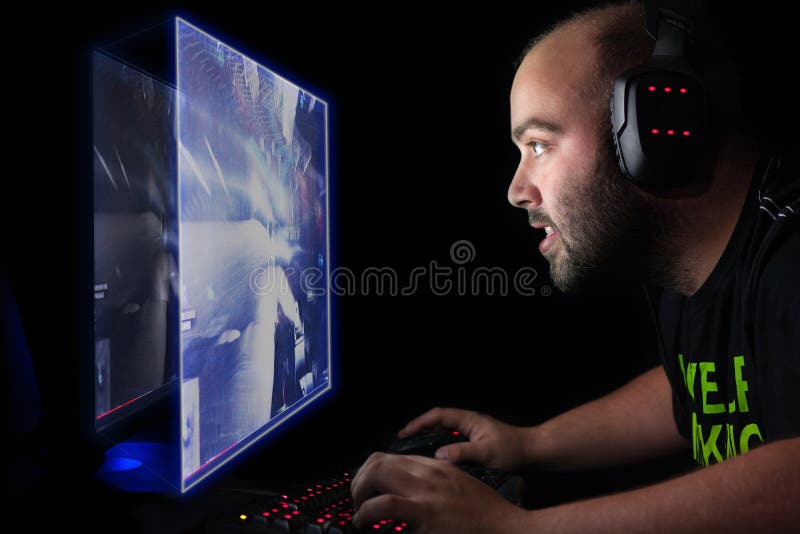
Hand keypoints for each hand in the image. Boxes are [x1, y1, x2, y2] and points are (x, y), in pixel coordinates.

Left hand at [351, 453, 526, 532]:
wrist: (508, 529)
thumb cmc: (487, 515)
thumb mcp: (460, 487)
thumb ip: (436, 483)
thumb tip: (410, 493)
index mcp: (437, 466)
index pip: (392, 457)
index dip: (372, 472)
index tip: (367, 488)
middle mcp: (428, 473)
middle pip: (378, 460)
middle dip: (360, 479)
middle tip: (358, 500)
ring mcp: (426, 492)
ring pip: (376, 474)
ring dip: (359, 492)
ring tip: (359, 512)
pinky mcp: (424, 514)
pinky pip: (384, 505)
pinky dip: (365, 512)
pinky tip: (364, 521)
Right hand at [399, 407, 532, 470]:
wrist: (533, 453)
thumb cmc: (513, 450)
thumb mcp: (486, 452)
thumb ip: (462, 452)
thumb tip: (438, 455)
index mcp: (469, 420)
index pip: (438, 415)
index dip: (419, 422)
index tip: (405, 432)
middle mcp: (468, 423)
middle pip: (437, 421)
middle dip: (419, 428)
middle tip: (403, 439)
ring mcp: (471, 433)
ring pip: (444, 431)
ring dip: (428, 437)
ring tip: (414, 448)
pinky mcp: (475, 443)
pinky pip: (451, 441)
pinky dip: (439, 446)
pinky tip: (436, 459)